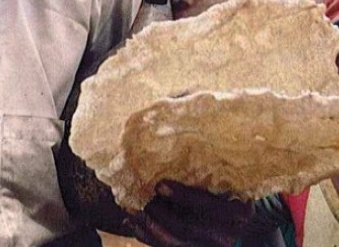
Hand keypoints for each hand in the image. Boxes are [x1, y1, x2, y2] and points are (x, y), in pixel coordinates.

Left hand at [125, 181, 253, 246]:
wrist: (244, 223)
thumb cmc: (232, 189)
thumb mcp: (231, 179)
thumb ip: (213, 170)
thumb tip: (183, 139)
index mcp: (239, 212)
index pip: (208, 206)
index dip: (184, 197)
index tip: (159, 185)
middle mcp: (228, 234)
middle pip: (189, 228)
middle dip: (161, 215)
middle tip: (140, 200)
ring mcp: (212, 245)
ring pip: (177, 243)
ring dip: (150, 227)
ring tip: (131, 213)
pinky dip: (149, 238)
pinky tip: (133, 225)